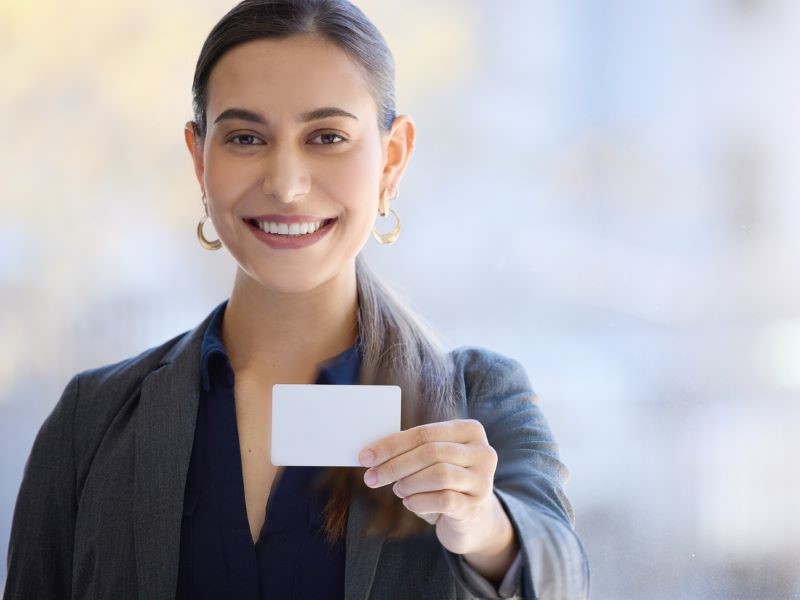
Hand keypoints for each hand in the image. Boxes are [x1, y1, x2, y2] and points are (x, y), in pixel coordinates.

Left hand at [358, 419, 503, 555]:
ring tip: (398, 490)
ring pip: (439, 474)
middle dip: (395, 465)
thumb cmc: (445, 483)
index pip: (424, 433)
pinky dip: (419, 502)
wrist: (473, 519)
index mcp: (470, 431)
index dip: (392, 445)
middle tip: (371, 477)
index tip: (365, 457)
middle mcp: (482, 452)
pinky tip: (410, 503)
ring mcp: (483, 480)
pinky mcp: (476, 506)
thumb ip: (412, 450)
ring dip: (408, 483)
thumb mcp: (433, 461)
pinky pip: (443, 500)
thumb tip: (372, 454)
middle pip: (431, 452)